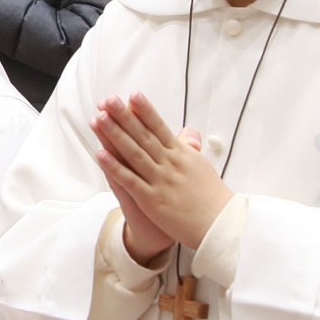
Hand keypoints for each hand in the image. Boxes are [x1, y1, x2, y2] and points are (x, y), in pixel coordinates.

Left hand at [90, 92, 232, 261]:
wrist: (219, 224)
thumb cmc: (211, 196)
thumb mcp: (200, 166)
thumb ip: (189, 148)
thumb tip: (188, 131)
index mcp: (181, 154)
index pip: (160, 127)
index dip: (145, 110)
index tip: (132, 95)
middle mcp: (169, 163)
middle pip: (143, 135)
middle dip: (124, 116)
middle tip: (109, 99)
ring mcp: (160, 180)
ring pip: (133, 153)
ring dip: (115, 135)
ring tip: (100, 118)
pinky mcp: (152, 199)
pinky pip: (130, 180)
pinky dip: (115, 167)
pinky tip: (101, 154)